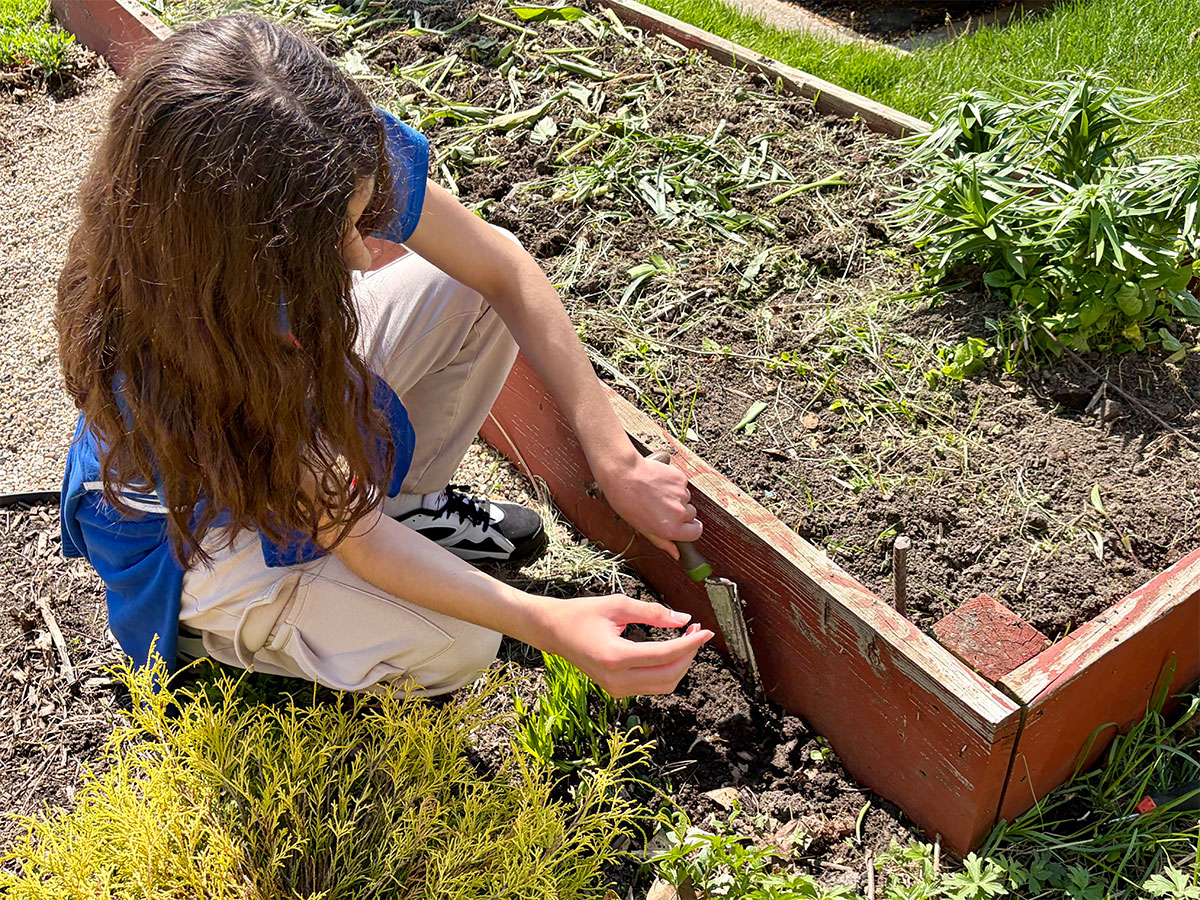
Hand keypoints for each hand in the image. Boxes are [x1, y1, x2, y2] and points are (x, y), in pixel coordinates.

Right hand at [535, 594, 713, 697]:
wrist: (554, 632)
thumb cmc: (582, 614)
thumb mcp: (618, 605)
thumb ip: (653, 612)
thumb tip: (684, 618)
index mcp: (615, 657)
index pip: (665, 655)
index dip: (690, 643)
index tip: (706, 630)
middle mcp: (616, 679)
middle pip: (669, 675)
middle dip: (689, 654)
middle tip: (696, 631)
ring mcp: (616, 689)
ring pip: (663, 686)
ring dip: (681, 664)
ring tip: (686, 639)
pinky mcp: (616, 691)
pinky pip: (652, 686)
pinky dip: (667, 670)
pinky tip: (670, 650)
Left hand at [595, 453, 701, 558]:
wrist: (623, 475)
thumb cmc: (627, 502)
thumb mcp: (643, 529)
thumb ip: (663, 542)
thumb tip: (676, 554)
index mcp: (671, 529)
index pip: (696, 533)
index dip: (690, 529)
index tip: (685, 526)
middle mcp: (680, 513)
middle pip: (691, 515)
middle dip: (681, 513)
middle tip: (662, 507)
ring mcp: (682, 495)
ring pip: (686, 499)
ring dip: (676, 498)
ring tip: (657, 494)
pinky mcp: (681, 479)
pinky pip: (682, 485)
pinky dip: (674, 485)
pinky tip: (658, 483)